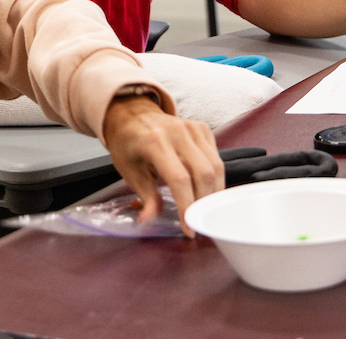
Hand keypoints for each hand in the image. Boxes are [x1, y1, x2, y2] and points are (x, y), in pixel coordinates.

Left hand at [101, 95, 223, 236]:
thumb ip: (146, 196)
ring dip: (214, 192)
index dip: (187, 206)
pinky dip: (215, 177)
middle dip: (204, 203)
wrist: (132, 115)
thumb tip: (149, 220)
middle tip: (200, 221)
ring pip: (217, 166)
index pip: (179, 179)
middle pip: (204, 173)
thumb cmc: (128, 144)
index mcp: (155, 142)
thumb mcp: (129, 171)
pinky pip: (216, 157)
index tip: (189, 229)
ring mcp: (193, 127)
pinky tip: (206, 189)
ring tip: (205, 209)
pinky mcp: (202, 128)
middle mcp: (177, 132)